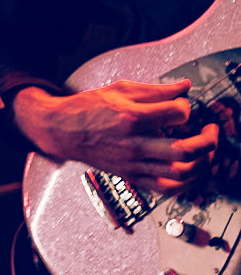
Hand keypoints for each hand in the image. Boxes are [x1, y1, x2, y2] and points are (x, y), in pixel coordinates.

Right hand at [14, 78, 216, 189]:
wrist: (63, 131)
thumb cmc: (88, 108)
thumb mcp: (120, 89)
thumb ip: (155, 90)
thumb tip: (184, 87)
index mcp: (130, 117)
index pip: (176, 113)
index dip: (186, 107)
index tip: (183, 105)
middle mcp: (134, 144)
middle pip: (185, 150)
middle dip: (208, 141)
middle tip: (211, 130)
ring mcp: (133, 164)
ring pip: (180, 173)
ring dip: (203, 163)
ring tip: (207, 151)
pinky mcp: (132, 176)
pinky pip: (167, 187)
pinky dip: (187, 182)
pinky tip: (193, 170)